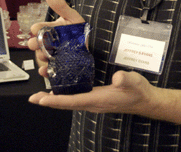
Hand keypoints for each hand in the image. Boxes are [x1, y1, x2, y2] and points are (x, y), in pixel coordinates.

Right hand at [27, 0, 84, 76]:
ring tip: (46, 55)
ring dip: (41, 56)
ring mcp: (52, 55)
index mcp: (50, 30)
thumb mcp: (72, 16)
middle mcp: (49, 43)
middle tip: (38, 43)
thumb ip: (61, 6)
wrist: (91, 44)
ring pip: (41, 57)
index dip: (36, 29)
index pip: (38, 29)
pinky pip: (49, 71)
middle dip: (36, 44)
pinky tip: (46, 69)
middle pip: (36, 44)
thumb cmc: (79, 30)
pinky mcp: (57, 66)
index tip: (37, 29)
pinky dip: (46, 71)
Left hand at [29, 69, 154, 114]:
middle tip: (34, 97)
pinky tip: (64, 89)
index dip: (55, 100)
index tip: (40, 99)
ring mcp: (95, 102)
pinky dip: (66, 96)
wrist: (146, 100)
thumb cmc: (139, 91)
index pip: (72, 101)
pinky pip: (77, 99)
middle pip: (67, 104)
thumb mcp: (134, 82)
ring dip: (56, 99)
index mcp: (99, 99)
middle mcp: (94, 103)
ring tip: (43, 94)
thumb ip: (125, 79)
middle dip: (49, 101)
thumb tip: (117, 77)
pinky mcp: (98, 99)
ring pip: (71, 102)